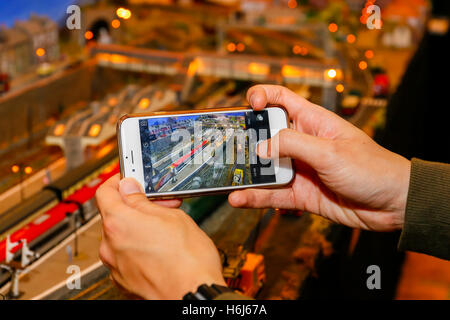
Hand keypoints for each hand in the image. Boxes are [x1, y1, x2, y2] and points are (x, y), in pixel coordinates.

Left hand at [95, 174, 225, 298]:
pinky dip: (138, 249)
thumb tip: (129, 188)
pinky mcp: (124, 281)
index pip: (105, 192)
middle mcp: (110, 246)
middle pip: (114, 215)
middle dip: (135, 206)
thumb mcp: (172, 217)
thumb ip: (143, 201)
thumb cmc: (188, 261)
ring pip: (121, 237)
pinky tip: (159, 249)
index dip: (118, 181)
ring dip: (137, 229)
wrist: (193, 295)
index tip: (130, 179)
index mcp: (119, 223)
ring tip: (164, 229)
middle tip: (159, 205)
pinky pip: (126, 257)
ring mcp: (116, 266)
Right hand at [228, 85, 410, 231]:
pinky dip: (255, 197)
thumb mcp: (330, 151)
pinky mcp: (299, 194)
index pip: (281, 99)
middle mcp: (302, 144)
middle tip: (225, 147)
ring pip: (265, 167)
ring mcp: (299, 169)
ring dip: (246, 172)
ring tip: (224, 176)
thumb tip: (260, 148)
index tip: (248, 106)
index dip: (262, 96)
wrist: (392, 205)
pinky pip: (272, 194)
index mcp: (312, 122)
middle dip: (245, 139)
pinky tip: (239, 198)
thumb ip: (293, 145)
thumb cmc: (371, 168)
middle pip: (265, 135)